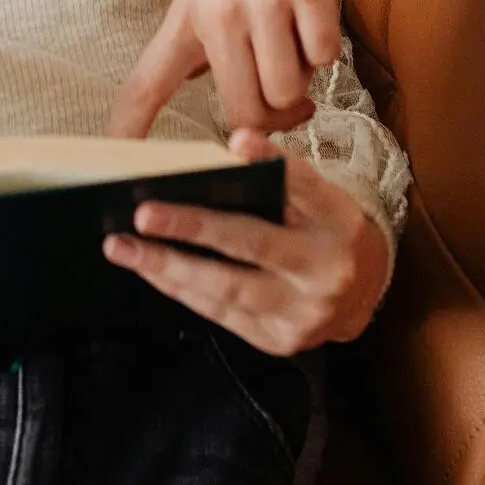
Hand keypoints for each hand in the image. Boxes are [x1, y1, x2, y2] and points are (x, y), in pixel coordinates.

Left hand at [102, 146, 389, 353]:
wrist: (362, 293)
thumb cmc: (325, 228)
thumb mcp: (318, 194)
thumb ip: (281, 173)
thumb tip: (235, 145)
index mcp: (337, 222)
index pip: (301, 186)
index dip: (268, 162)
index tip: (233, 142)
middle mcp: (323, 271)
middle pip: (252, 244)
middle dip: (192, 228)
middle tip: (143, 214)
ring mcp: (301, 314)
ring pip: (226, 289)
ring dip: (168, 268)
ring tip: (122, 248)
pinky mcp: (278, 342)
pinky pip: (221, 315)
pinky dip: (181, 290)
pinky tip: (149, 270)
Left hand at [108, 0, 352, 137]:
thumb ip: (212, 21)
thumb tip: (231, 81)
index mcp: (188, 7)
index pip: (147, 83)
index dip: (129, 133)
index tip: (113, 164)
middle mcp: (218, 11)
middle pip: (243, 114)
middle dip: (271, 117)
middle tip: (290, 100)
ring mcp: (263, 1)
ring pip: (288, 93)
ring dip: (303, 80)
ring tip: (301, 38)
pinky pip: (325, 57)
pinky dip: (328, 45)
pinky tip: (319, 8)